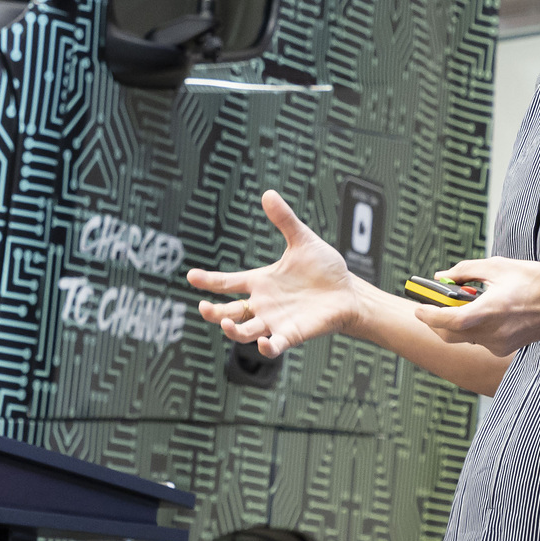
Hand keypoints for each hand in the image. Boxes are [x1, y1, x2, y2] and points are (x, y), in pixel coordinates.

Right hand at [187, 190, 358, 357]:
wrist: (348, 293)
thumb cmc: (325, 269)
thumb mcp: (302, 240)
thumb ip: (285, 220)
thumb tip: (268, 193)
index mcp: (261, 282)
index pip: (227, 282)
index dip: (208, 280)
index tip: (190, 276)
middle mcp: (263, 304)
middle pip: (229, 312)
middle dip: (214, 312)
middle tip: (203, 307)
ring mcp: (276, 321)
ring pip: (246, 331)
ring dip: (234, 331)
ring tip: (227, 324)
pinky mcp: (293, 334)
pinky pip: (276, 344)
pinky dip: (268, 347)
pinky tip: (263, 344)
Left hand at [411, 256, 539, 355]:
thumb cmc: (535, 281)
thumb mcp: (498, 266)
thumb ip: (465, 270)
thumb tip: (441, 276)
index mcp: (488, 312)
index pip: (448, 320)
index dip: (428, 315)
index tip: (418, 307)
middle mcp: (491, 333)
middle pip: (449, 334)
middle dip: (435, 321)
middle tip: (431, 304)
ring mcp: (498, 344)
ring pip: (464, 337)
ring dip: (456, 321)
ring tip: (465, 300)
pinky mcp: (505, 349)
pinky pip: (479, 339)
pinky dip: (473, 326)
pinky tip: (485, 309)